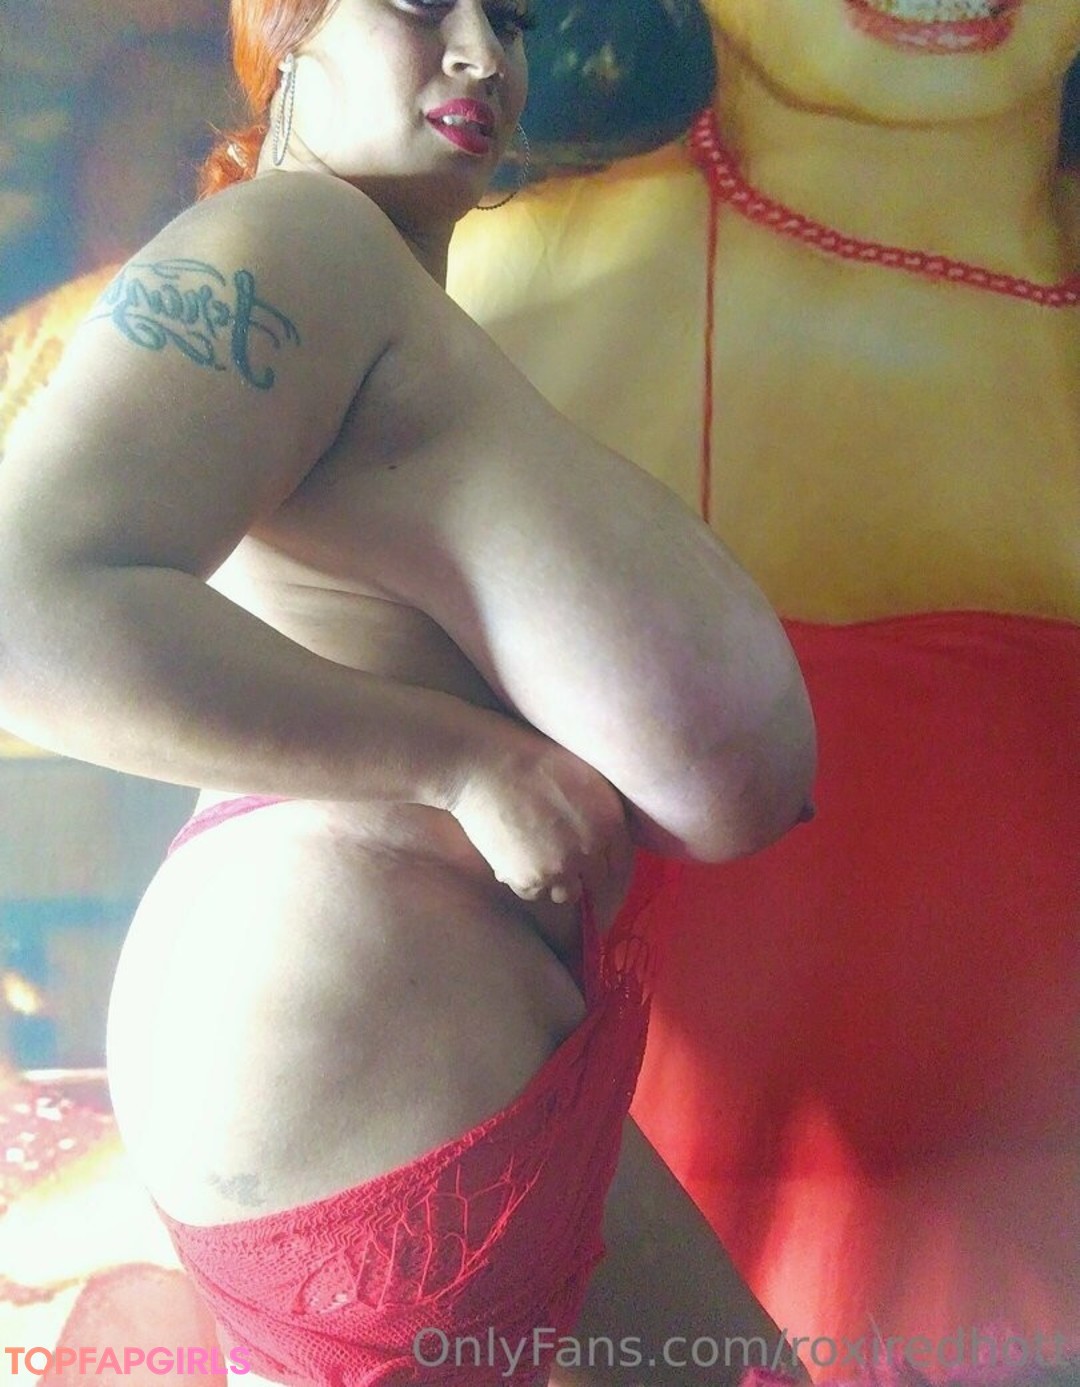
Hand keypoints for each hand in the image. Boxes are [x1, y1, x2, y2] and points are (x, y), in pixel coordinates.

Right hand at [446, 733, 631, 909]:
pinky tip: (514, 855)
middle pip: (597, 886)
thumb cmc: (532, 761)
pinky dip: (526, 881)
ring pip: (564, 894)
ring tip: (535, 856)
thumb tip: (606, 844)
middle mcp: (592, 851)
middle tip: (566, 879)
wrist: (485, 766)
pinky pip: (533, 893)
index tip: (606, 893)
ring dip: (555, 882)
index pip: (623, 867)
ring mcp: (561, 869)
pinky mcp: (530, 880)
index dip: (615, 882)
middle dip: (585, 885)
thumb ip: (602, 816)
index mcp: (611, 823)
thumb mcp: (585, 779)